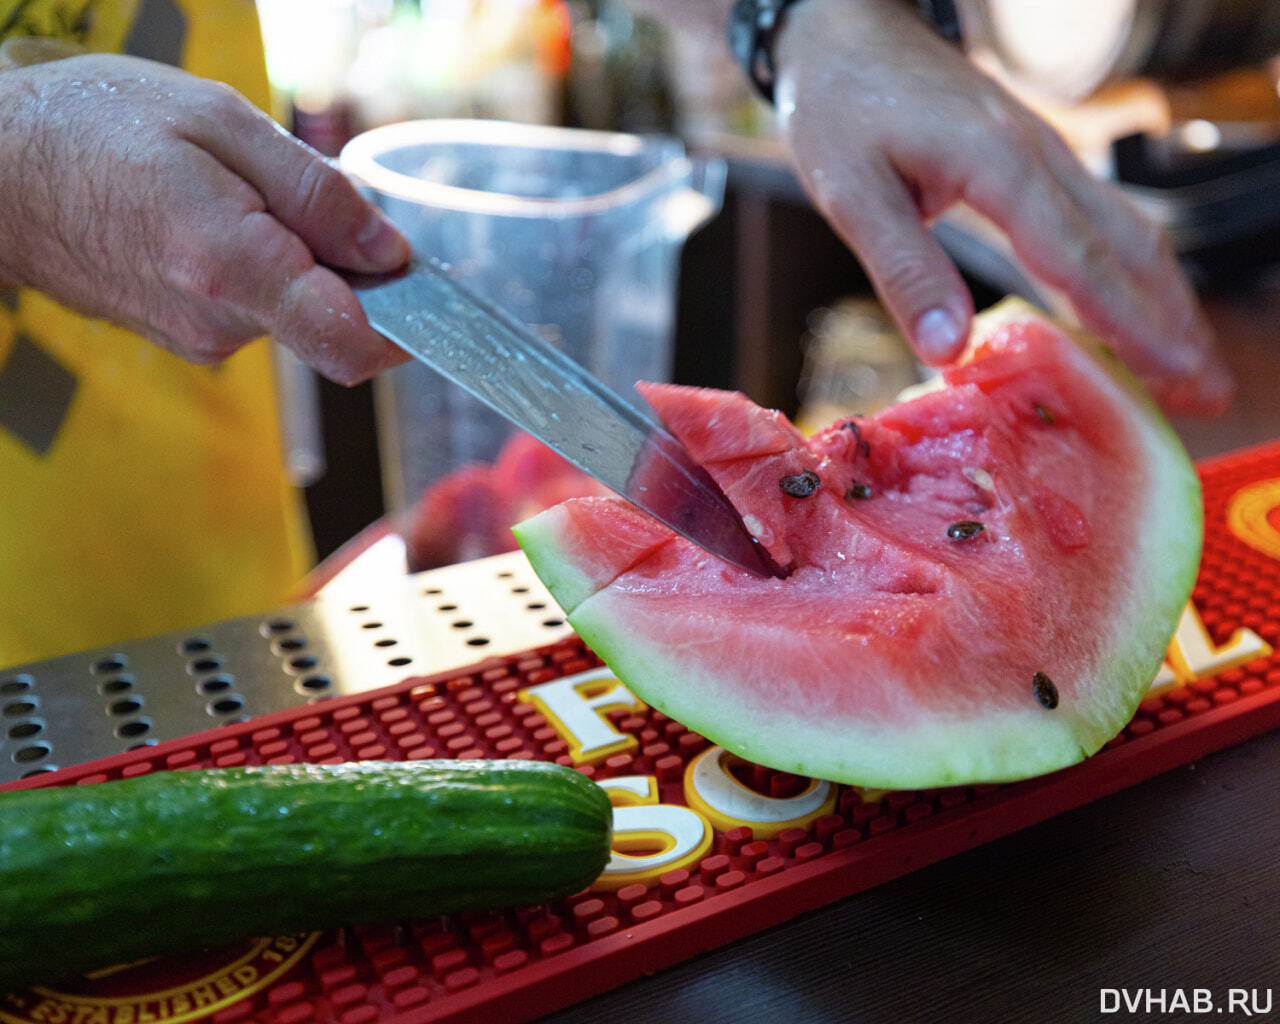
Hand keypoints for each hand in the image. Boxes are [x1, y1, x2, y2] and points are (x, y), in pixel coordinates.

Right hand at [0, 52, 409, 384]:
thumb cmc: (93, 128)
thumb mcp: (217, 122)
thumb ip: (315, 193)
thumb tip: (388, 249)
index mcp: (233, 269)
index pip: (353, 344)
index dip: (408, 324)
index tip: (426, 285)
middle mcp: (222, 325)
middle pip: (336, 319)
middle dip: (345, 263)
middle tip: (296, 192)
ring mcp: (203, 339)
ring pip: (296, 310)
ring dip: (297, 258)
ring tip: (233, 193)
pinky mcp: (191, 336)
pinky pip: (259, 309)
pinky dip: (264, 269)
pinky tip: (215, 217)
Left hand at [772, 0, 1232, 414]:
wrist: (849, 33)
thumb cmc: (842, 107)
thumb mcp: (852, 193)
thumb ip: (904, 269)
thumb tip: (947, 350)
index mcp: (998, 165)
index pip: (1079, 260)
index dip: (1129, 325)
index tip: (1172, 374)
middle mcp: (1040, 156)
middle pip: (1128, 248)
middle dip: (1171, 324)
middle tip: (1207, 390)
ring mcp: (1046, 154)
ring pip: (1128, 231)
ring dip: (1164, 300)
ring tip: (1190, 363)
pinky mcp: (1037, 159)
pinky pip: (1103, 219)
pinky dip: (1133, 271)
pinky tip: (1139, 308)